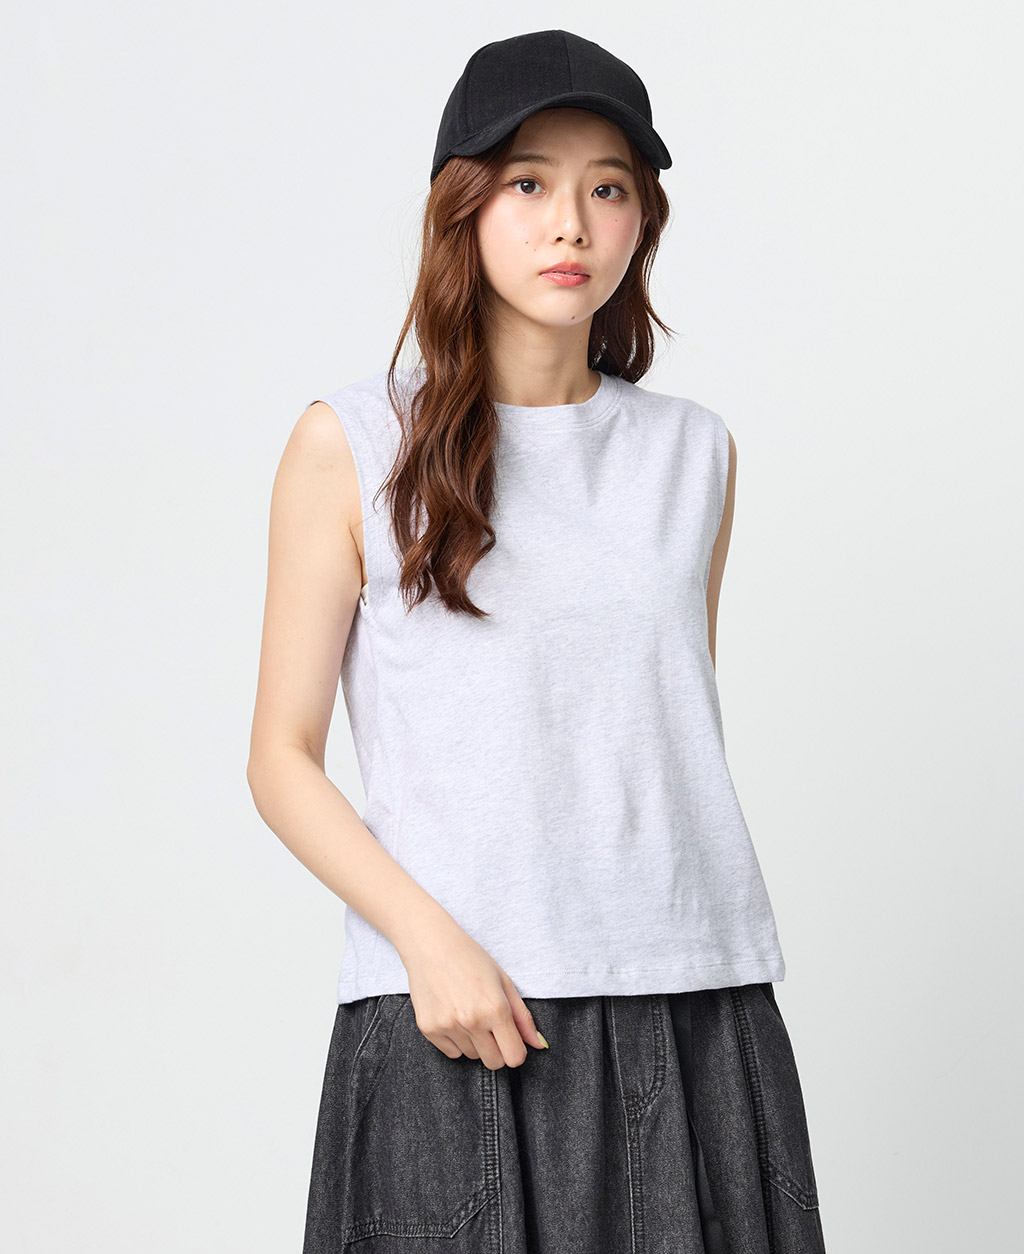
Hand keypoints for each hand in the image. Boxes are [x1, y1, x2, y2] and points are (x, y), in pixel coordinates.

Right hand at [400, 920, 549, 1068]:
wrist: (430, 945)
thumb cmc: (470, 958)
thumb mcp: (503, 981)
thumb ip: (523, 1017)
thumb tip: (539, 1045)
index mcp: (495, 1008)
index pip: (514, 1057)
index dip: (516, 1050)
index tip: (511, 1039)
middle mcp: (472, 1021)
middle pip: (494, 1062)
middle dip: (497, 1049)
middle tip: (490, 1025)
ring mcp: (448, 1026)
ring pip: (472, 1056)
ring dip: (474, 1042)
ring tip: (468, 1012)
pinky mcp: (429, 1029)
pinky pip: (451, 1053)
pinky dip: (455, 1041)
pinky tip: (452, 1015)